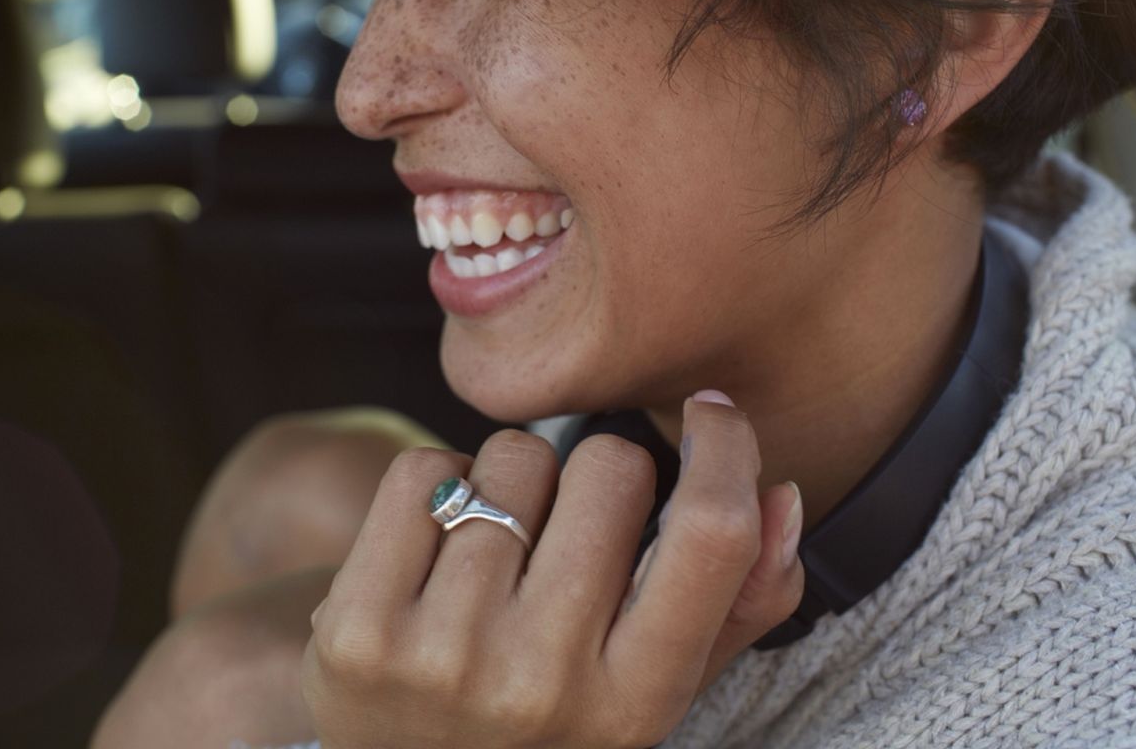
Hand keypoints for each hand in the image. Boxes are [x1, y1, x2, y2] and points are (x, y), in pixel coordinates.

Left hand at [300, 391, 804, 748]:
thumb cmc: (545, 724)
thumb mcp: (652, 689)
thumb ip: (736, 603)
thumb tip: (780, 495)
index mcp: (634, 703)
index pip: (710, 536)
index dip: (725, 451)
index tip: (714, 417)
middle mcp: (541, 685)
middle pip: (609, 470)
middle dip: (600, 474)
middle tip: (571, 529)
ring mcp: (441, 658)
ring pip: (513, 458)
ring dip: (514, 481)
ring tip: (497, 552)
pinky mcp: (355, 630)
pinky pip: (422, 469)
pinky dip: (436, 486)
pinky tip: (435, 549)